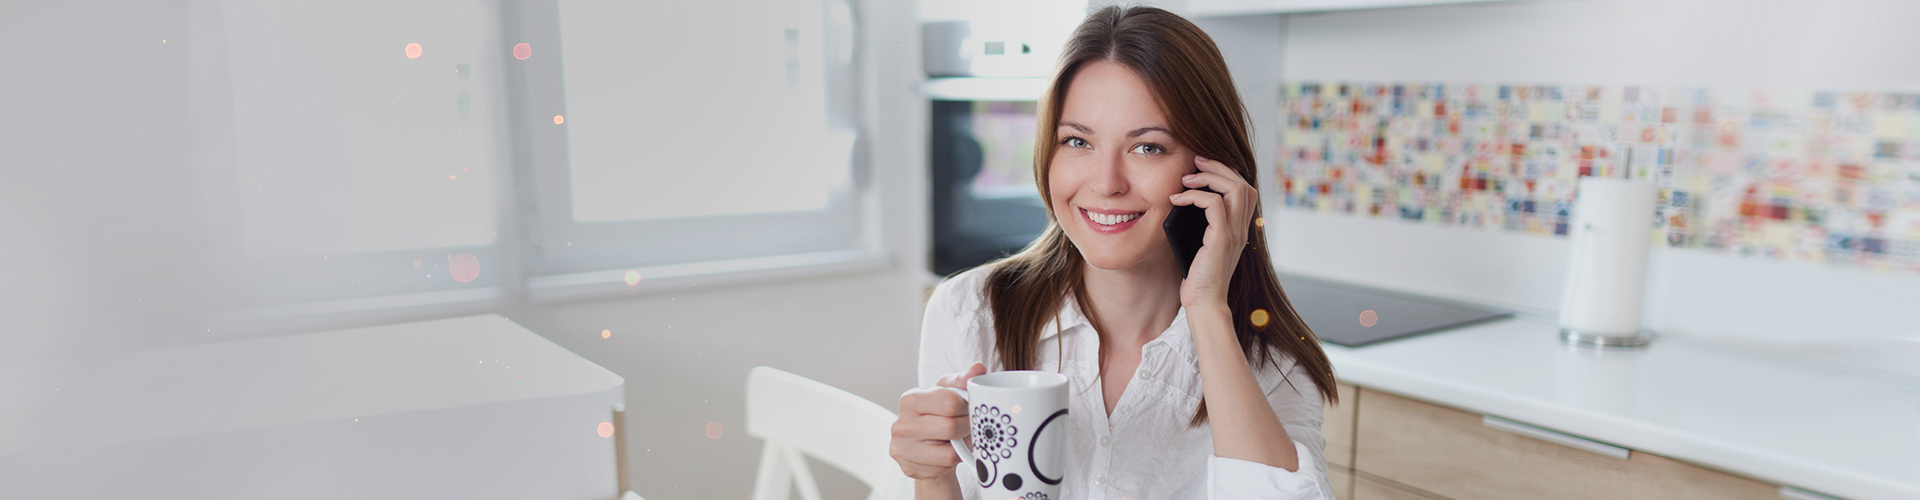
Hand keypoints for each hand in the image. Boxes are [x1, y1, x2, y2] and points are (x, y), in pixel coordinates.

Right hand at [889, 362, 985, 481]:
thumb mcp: (950, 393)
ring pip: (949, 452)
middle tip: (969, 427)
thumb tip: (978, 368)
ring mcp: (902, 447)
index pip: (949, 402)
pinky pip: (944, 467)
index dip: (967, 408)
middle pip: (950, 427)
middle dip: (967, 428)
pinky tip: (949, 453)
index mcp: (910, 399)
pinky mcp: (908, 467)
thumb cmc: (939, 416)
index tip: (969, 410)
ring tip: (959, 440)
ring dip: (961, 447)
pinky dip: (953, 462)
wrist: (925, 448)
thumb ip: (964, 379)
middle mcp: (901, 423)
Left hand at [1169, 155, 1256, 308]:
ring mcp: (1234, 234)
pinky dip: (1195, 196)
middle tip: (1195, 162)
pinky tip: (1178, 199)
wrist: (1203, 303)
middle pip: (1243, 183)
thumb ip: (1201, 225)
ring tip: (1186, 178)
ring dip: (1209, 177)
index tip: (1201, 168)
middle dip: (1219, 167)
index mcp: (1238, 228)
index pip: (1244, 189)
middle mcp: (1241, 229)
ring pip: (1235, 189)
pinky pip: (1215, 205)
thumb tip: (1182, 201)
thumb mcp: (1200, 244)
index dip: (1226, 173)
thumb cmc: (1198, 277)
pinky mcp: (1222, 240)